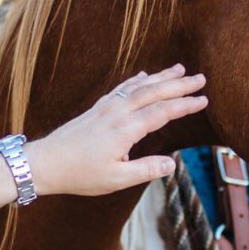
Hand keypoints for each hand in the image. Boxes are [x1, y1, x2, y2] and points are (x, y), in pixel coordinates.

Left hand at [25, 67, 208, 198]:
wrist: (45, 162)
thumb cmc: (79, 174)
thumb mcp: (116, 180)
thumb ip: (146, 170)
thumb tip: (172, 165)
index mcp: (125, 129)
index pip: (162, 112)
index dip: (185, 105)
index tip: (203, 100)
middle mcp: (117, 112)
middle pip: (154, 92)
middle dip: (179, 84)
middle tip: (201, 78)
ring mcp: (106, 108)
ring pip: (138, 86)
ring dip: (160, 76)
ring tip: (179, 69)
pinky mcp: (97, 109)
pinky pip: (121, 88)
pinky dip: (136, 80)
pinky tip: (144, 76)